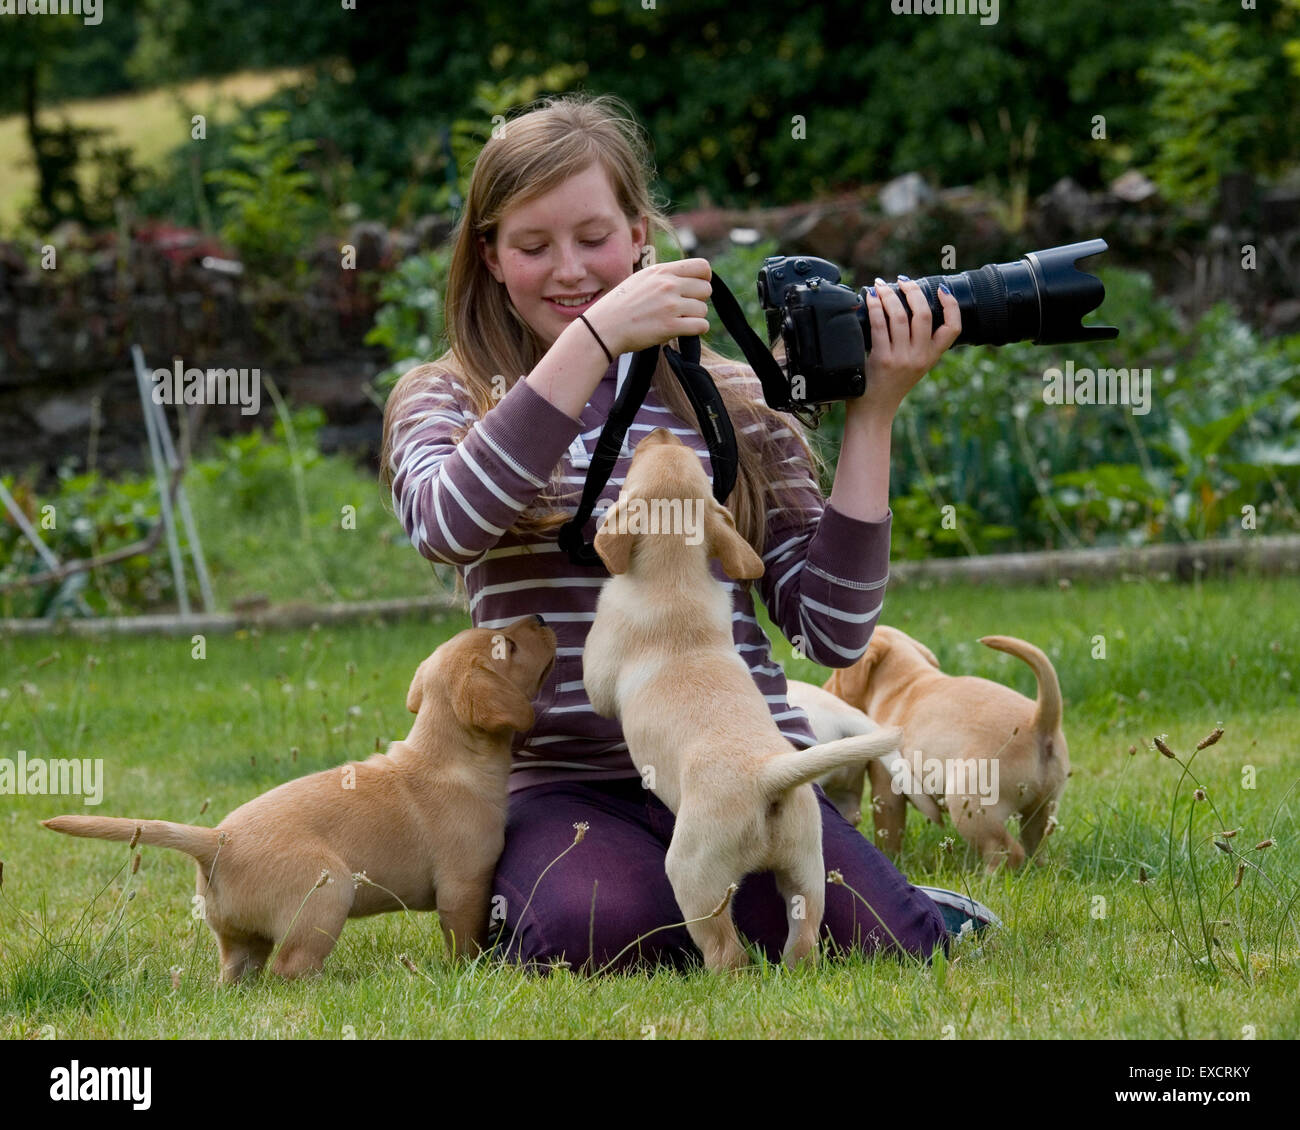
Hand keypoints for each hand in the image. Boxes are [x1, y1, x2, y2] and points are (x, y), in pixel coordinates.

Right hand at [585, 258, 712, 354]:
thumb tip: (686, 278)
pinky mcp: (670, 326)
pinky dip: (695, 330)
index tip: (696, 288)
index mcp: (661, 271)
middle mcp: (668, 285)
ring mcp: (670, 306)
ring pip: (703, 310)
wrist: (604, 327)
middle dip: (698, 300)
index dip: (704, 278)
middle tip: (683, 308)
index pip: (702, 267)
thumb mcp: (641, 279)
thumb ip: (664, 276)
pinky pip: (701, 326)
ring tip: (676, 320)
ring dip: (694, 317)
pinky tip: (681, 330)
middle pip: (706, 289)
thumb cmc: (620, 305)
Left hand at [853, 276, 961, 420]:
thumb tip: (906, 308)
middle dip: (912, 291)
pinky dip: (874, 307)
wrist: (873, 413)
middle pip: (924, 314)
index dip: (951, 305)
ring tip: (880, 286)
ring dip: (889, 295)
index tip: (941, 290)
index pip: (954, 328)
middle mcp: (920, 357)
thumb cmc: (888, 387)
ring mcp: (901, 359)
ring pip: (900, 316)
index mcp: (931, 357)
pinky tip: (869, 299)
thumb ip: (914, 344)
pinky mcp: (882, 360)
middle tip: (902, 281)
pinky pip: (879, 325)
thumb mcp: (911, 366)